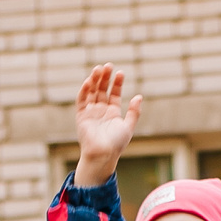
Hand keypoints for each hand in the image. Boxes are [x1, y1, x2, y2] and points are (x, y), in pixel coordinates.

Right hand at [71, 64, 143, 186]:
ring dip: (95, 80)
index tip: (120, 73)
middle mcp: (101, 111)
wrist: (102, 154)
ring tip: (99, 69)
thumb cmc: (116, 143)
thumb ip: (134, 112)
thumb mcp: (128, 126)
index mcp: (112, 113)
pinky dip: (85, 90)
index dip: (117, 83)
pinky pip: (82, 100)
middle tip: (108, 65)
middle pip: (102, 90)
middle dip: (105, 78)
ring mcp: (90, 112)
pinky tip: (90, 81)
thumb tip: (139, 96)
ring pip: (92, 92)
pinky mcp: (81, 115)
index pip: (114, 93)